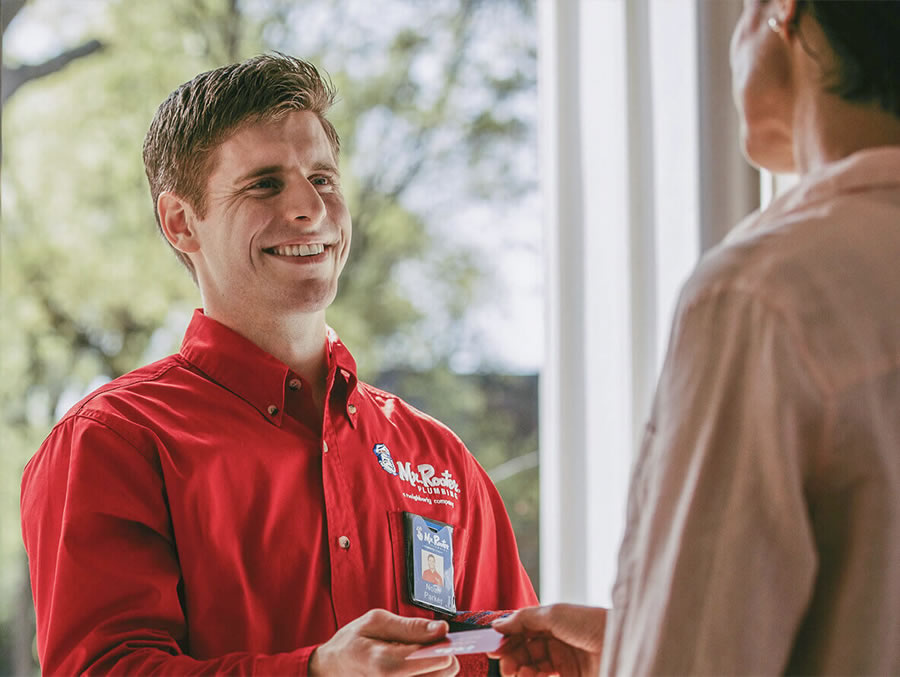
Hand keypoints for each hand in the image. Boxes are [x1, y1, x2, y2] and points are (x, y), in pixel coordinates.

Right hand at [309, 608, 458, 676]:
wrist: (332, 668)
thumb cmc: (351, 644)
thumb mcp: (375, 622)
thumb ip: (411, 626)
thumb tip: (442, 629)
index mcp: (386, 665)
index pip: (437, 660)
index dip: (443, 643)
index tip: (439, 635)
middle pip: (445, 671)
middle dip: (441, 654)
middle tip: (425, 644)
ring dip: (435, 666)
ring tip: (415, 656)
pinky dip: (428, 674)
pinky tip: (413, 667)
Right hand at [489, 604, 606, 676]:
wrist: (621, 643)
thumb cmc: (590, 623)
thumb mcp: (552, 614)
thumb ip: (523, 620)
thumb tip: (497, 624)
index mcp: (552, 622)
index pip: (522, 631)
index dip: (507, 638)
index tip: (493, 646)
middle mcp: (556, 642)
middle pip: (524, 651)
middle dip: (511, 657)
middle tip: (505, 663)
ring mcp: (563, 662)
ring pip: (531, 667)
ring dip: (521, 670)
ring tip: (521, 671)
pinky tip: (530, 675)